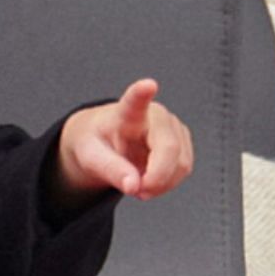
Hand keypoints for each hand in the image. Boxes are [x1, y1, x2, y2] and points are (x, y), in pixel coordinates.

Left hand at [58, 79, 194, 200]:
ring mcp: (172, 127)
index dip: (141, 93)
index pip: (134, 101)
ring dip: (162, 183)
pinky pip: (184, 169)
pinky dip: (167, 183)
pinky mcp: (182, 141)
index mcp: (125, 113)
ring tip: (138, 184)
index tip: (148, 84)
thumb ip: (111, 170)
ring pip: (182, 163)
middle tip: (137, 191)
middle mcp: (154, 115)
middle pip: (170, 148)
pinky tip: (150, 179)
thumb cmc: (95, 143)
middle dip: (157, 177)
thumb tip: (134, 185)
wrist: (102, 141)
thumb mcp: (90, 158)